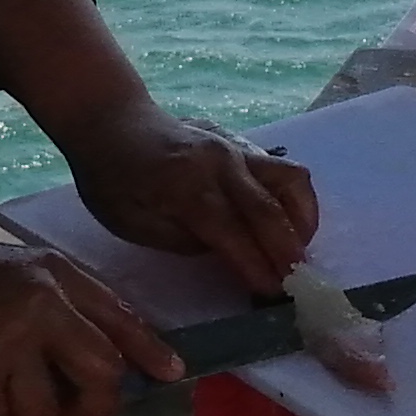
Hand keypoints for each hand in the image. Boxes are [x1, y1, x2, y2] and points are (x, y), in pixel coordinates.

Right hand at [0, 236, 181, 415]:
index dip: (148, 351)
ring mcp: (5, 341)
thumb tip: (106, 356)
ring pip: (45, 415)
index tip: (169, 375)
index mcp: (51, 273)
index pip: (118, 316)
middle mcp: (38, 303)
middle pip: (102, 375)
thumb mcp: (6, 271)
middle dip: (90, 410)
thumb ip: (54, 303)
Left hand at [57, 99, 321, 294]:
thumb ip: (183, 240)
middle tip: (299, 283)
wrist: (112, 120)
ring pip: (292, 179)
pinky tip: (286, 221)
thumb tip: (229, 253)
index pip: (235, 234)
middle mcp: (222, 164)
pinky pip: (283, 168)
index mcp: (188, 188)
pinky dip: (293, 198)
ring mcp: (237, 147)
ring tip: (298, 248)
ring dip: (304, 218)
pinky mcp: (243, 141)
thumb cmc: (113, 180)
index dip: (258, 267)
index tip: (275, 295)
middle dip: (290, 251)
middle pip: (272, 209)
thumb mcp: (133, 223)